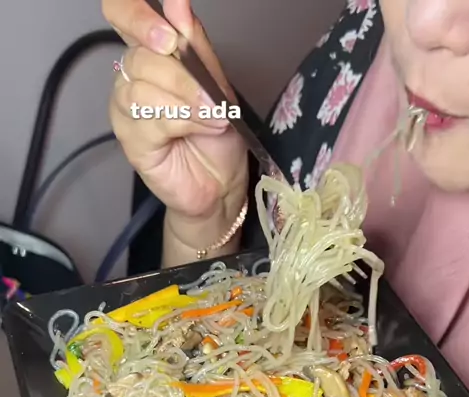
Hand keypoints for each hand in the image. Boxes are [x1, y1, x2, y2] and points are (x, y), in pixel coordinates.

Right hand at [104, 0, 247, 226]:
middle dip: (182, 75)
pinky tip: (203, 127)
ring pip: (144, 89)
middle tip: (213, 97)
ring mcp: (126, 108)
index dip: (136, 15)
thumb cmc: (217, 132)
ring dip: (187, 101)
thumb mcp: (216, 81)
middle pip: (140, 56)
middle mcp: (131, 75)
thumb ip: (195, 43)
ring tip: (215, 118)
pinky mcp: (130, 140)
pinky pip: (150, 119)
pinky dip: (183, 121)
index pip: (121, 14)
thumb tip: (177, 3)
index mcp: (149, 51)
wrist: (222, 181)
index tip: (168, 34)